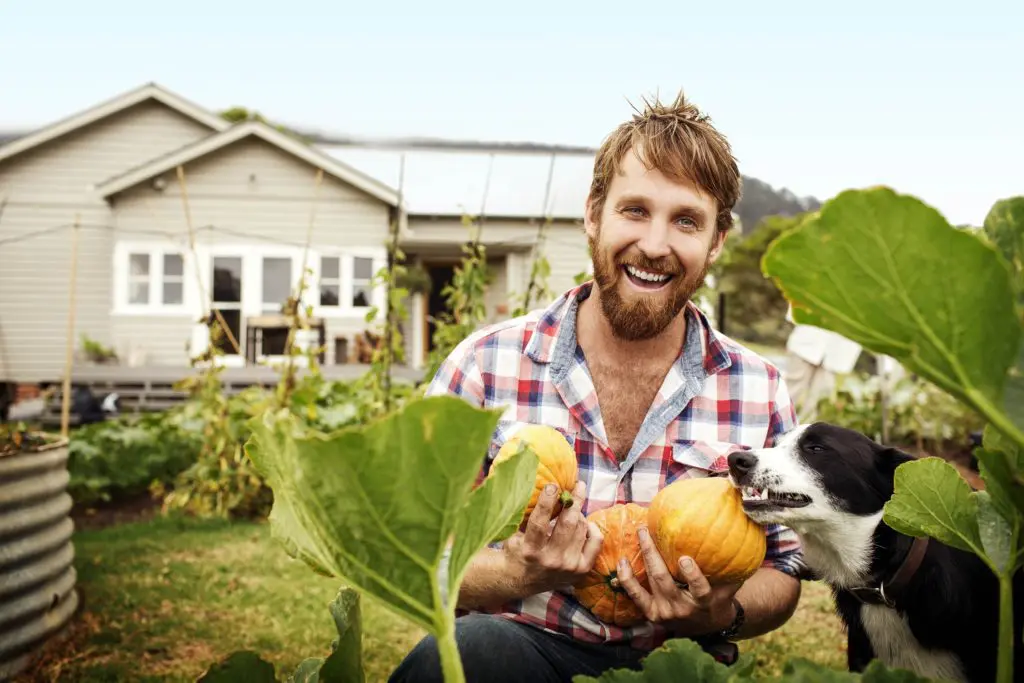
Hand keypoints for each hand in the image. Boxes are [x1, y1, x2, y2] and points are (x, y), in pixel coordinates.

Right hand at [502, 481, 602, 594]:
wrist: (521, 581)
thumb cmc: (517, 552)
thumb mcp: (516, 535)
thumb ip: (528, 517)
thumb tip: (546, 490)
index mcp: (531, 551)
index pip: (540, 522)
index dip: (547, 501)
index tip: (552, 486)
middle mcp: (551, 560)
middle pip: (567, 523)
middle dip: (574, 500)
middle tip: (578, 486)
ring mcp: (569, 566)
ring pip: (581, 528)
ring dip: (578, 514)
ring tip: (573, 507)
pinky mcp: (582, 570)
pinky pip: (595, 541)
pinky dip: (592, 528)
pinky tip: (585, 523)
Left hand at [616, 526, 741, 636]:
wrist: (707, 625)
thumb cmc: (719, 597)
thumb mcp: (731, 586)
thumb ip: (736, 568)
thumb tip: (747, 538)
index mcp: (704, 603)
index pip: (700, 590)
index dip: (692, 576)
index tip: (685, 559)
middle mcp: (682, 610)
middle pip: (664, 581)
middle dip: (653, 555)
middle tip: (645, 532)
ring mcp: (664, 613)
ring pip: (650, 583)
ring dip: (642, 557)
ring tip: (640, 535)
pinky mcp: (651, 614)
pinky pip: (635, 595)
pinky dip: (626, 579)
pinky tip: (622, 561)